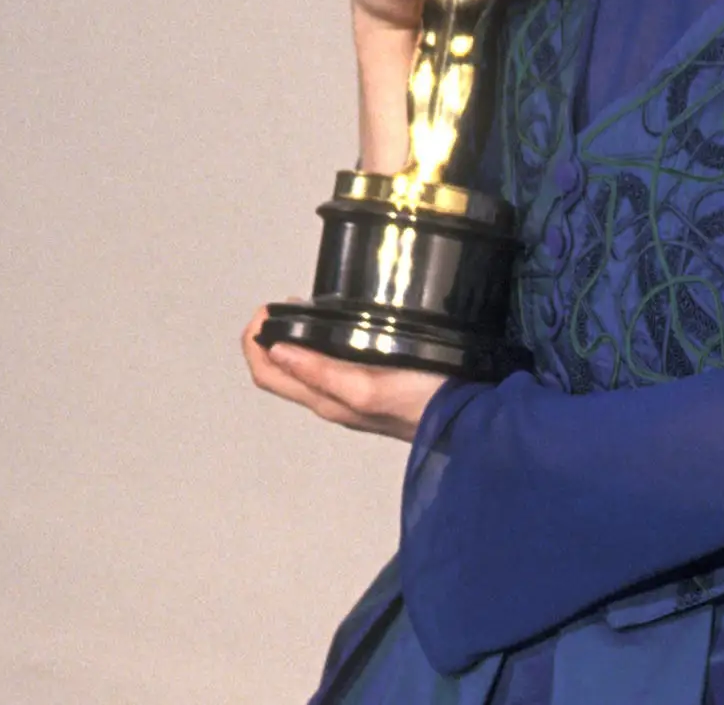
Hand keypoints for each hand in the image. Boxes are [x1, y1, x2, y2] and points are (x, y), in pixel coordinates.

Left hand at [242, 306, 449, 442]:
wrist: (468, 420)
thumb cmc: (419, 402)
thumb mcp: (367, 387)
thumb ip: (322, 372)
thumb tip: (276, 350)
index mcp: (323, 399)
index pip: (267, 374)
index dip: (255, 341)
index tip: (266, 309)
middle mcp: (330, 399)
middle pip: (280, 371)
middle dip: (269, 335)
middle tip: (280, 303)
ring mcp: (350, 393)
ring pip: (303, 366)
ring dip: (292, 336)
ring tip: (301, 306)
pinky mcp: (371, 384)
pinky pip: (329, 363)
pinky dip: (319, 341)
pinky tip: (338, 323)